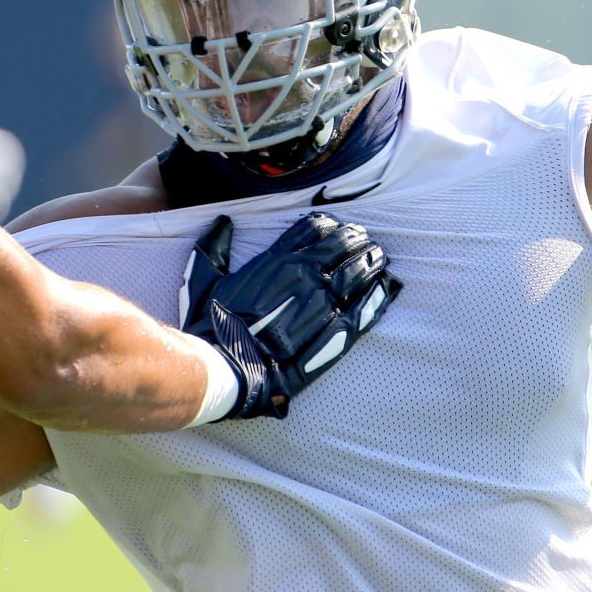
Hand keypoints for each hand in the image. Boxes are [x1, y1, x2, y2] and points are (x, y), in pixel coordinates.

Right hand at [180, 212, 398, 419]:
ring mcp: (322, 304)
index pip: (312, 229)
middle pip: (341, 246)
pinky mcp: (333, 333)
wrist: (226, 367)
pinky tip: (387, 286)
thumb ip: (215, 248)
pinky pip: (363, 309)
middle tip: (366, 239)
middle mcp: (303, 276)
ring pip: (357, 272)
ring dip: (371, 261)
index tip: (338, 226)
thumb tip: (221, 224)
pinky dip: (378, 295)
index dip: (330, 225)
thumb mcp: (204, 278)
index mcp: (275, 261)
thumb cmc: (213, 325)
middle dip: (356, 239)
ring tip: (380, 257)